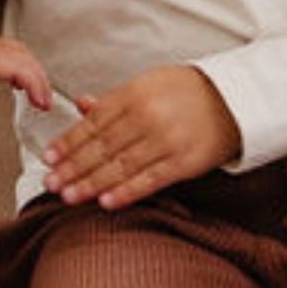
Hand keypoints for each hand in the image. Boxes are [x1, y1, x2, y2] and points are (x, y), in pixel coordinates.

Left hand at [0, 24, 52, 113]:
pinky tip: (15, 79)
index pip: (18, 66)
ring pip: (17, 52)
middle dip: (40, 79)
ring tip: (37, 93)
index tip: (42, 103)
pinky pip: (7, 52)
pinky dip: (20, 65)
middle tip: (45, 103)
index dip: (35, 83)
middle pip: (23, 57)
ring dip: (32, 71)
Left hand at [42, 66, 241, 208]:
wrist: (237, 99)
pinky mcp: (185, 162)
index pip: (92, 123)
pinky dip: (127, 192)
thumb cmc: (188, 92)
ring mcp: (167, 140)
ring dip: (91, 183)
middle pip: (101, 147)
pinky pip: (150, 180)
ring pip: (121, 166)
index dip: (68, 143)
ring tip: (68, 196)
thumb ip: (114, 101)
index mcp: (134, 95)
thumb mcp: (148, 85)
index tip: (48, 158)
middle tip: (51, 183)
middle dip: (72, 167)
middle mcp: (147, 117)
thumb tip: (81, 105)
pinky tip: (106, 202)